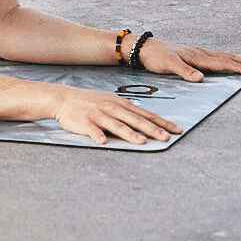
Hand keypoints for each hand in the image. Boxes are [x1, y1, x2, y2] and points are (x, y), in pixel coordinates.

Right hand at [52, 86, 180, 144]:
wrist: (63, 98)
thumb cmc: (90, 102)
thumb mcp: (111, 102)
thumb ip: (128, 111)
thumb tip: (148, 120)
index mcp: (120, 104)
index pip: (145, 114)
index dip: (161, 122)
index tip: (176, 130)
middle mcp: (112, 108)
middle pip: (135, 120)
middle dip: (152, 129)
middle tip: (166, 138)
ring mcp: (98, 115)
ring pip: (116, 125)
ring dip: (129, 134)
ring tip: (142, 142)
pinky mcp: (84, 122)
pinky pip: (92, 130)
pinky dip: (98, 136)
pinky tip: (103, 141)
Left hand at [135, 38, 240, 81]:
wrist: (142, 47)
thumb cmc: (154, 56)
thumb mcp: (168, 65)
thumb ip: (184, 71)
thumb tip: (201, 78)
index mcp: (197, 56)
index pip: (222, 63)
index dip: (239, 68)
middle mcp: (199, 53)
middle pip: (227, 57)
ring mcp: (196, 53)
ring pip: (222, 56)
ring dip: (238, 59)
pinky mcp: (192, 55)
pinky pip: (214, 57)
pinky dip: (226, 59)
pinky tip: (228, 62)